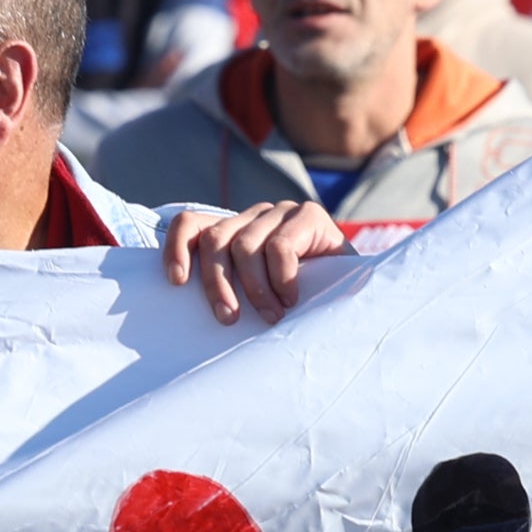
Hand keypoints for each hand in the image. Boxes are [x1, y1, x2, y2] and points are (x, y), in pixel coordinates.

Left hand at [158, 201, 346, 327]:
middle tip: (229, 320)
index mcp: (233, 231)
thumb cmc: (299, 303)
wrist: (355, 293)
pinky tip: (292, 299)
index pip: (190, 224)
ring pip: (245, 246)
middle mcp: (253, 217)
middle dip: (216, 284)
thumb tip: (179, 311)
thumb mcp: (255, 296)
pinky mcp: (310, 215)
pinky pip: (280, 246)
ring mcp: (281, 212)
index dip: (176, 248)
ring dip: (255, 289)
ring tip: (271, 317)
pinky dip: (282, 278)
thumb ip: (228, 290)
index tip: (176, 283)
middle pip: (215, 240)